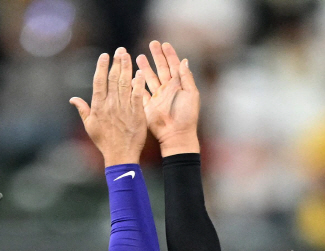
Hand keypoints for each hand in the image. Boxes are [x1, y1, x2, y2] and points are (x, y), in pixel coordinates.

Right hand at [70, 48, 147, 166]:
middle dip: (116, 62)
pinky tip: (139, 73)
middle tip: (120, 50)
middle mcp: (110, 105)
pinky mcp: (136, 114)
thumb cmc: (104, 142)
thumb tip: (73, 99)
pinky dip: (137, 84)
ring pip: (124, 83)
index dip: (102, 67)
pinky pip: (136, 95)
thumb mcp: (90, 126)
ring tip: (128, 55)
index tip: (105, 55)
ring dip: (126, 68)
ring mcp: (123, 109)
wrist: (121, 156)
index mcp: (98, 106)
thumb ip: (83, 110)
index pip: (99, 81)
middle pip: (113, 79)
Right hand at [135, 41, 200, 155]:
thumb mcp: (191, 95)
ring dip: (145, 67)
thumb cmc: (186, 116)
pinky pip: (141, 92)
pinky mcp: (148, 106)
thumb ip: (186, 77)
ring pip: (150, 78)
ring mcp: (157, 97)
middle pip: (161, 68)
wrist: (176, 135)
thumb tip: (184, 61)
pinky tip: (133, 74)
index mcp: (179, 86)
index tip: (165, 44)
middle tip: (152, 43)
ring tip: (139, 56)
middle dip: (156, 56)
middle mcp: (168, 89)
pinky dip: (137, 84)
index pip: (174, 66)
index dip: (170, 54)